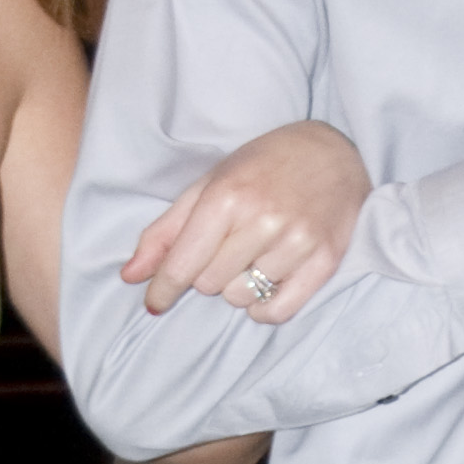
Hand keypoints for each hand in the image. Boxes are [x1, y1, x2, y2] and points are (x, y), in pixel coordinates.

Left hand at [122, 119, 371, 322]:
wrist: (333, 152)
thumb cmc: (262, 167)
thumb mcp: (209, 185)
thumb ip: (167, 231)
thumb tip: (130, 276)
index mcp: (227, 197)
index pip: (183, 265)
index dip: (163, 289)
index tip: (154, 303)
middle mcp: (263, 220)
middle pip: (209, 284)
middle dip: (208, 272)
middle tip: (226, 247)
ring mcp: (297, 241)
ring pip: (242, 298)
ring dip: (238, 286)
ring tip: (252, 257)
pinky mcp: (325, 260)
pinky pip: (278, 310)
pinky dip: (264, 308)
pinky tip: (265, 285)